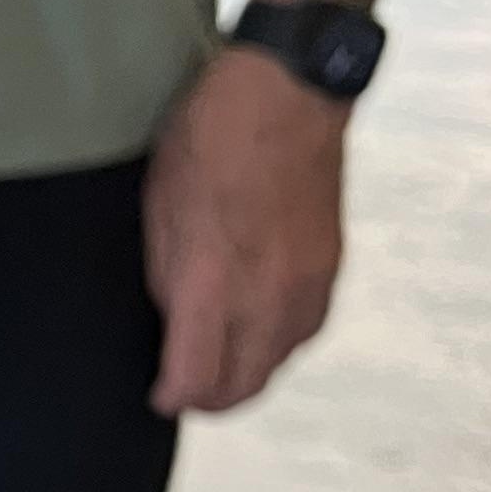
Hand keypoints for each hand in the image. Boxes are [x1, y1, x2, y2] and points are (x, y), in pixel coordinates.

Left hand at [143, 46, 347, 415]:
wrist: (289, 90)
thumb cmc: (209, 139)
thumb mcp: (160, 211)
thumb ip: (169, 281)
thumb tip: (173, 327)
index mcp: (216, 282)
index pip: (198, 378)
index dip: (173, 397)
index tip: (158, 396)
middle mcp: (269, 293)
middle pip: (245, 385)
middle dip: (211, 400)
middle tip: (184, 393)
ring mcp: (308, 281)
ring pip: (279, 361)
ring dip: (247, 373)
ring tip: (216, 365)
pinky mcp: (332, 264)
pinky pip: (305, 328)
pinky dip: (277, 343)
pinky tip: (255, 330)